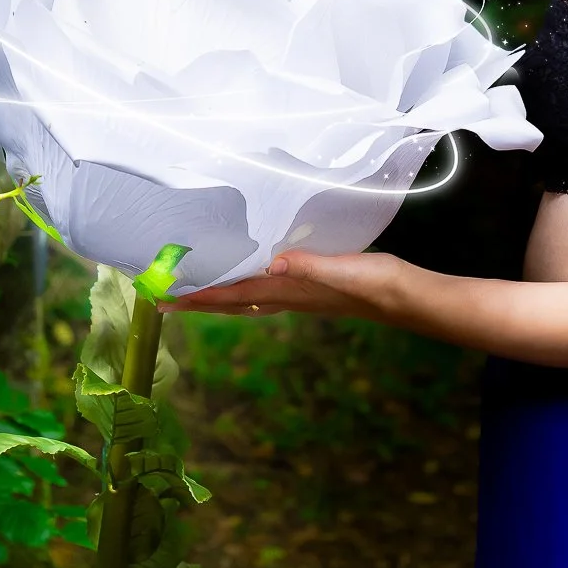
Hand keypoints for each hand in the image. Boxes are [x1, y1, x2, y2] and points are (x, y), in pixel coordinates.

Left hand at [168, 250, 413, 322]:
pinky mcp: (312, 286)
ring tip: (195, 292)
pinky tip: (249, 277)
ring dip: (218, 296)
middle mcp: (287, 296)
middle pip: (232, 302)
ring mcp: (299, 294)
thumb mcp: (338, 269)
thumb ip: (305, 266)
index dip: (198, 297)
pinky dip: (247, 286)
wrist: (403, 296)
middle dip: (198, 301)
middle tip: (164, 301)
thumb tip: (272, 264)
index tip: (165, 300)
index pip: (233, 295)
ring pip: (247, 298)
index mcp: (288, 291)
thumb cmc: (372, 283)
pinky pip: (267, 289)